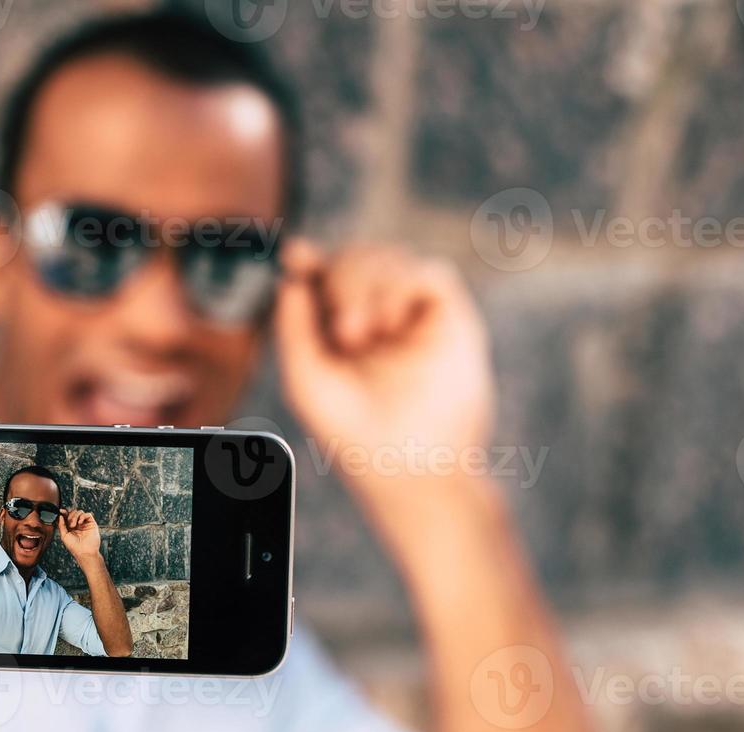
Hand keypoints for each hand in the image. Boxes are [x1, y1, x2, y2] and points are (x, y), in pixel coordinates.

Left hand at [58, 508, 102, 561]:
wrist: (85, 552)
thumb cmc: (74, 546)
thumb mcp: (64, 536)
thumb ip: (61, 525)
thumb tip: (60, 516)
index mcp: (71, 527)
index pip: (68, 516)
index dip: (64, 512)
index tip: (61, 510)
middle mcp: (78, 525)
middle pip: (73, 512)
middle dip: (70, 516)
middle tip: (70, 525)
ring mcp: (85, 524)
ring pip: (80, 512)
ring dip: (75, 516)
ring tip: (74, 525)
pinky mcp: (92, 524)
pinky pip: (88, 514)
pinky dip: (82, 516)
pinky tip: (80, 523)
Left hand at [274, 240, 494, 509]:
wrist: (406, 466)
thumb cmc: (351, 434)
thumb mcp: (306, 379)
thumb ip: (294, 327)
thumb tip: (292, 277)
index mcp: (339, 332)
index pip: (325, 277)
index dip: (310, 259)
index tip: (296, 253)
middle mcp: (378, 319)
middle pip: (356, 259)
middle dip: (341, 278)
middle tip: (342, 331)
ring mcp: (415, 318)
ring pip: (391, 258)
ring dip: (366, 282)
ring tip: (357, 334)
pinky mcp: (451, 321)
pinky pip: (431, 272)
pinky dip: (402, 286)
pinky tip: (388, 324)